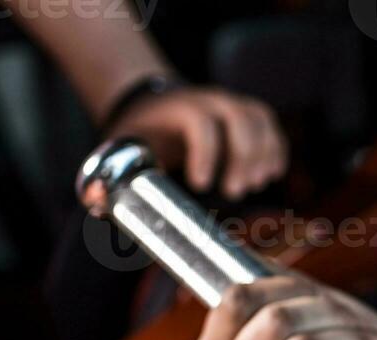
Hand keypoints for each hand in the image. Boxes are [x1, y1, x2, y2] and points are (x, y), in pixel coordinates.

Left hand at [108, 87, 287, 199]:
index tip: (202, 186)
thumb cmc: (140, 133)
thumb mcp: (123, 145)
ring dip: (264, 155)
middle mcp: (209, 100)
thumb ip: (113, 172)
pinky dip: (276, 152)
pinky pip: (272, 128)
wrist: (153, 105)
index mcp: (177, 107)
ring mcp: (232, 104)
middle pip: (240, 119)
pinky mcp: (249, 115)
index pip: (200, 122)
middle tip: (235, 191)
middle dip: (243, 158)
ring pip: (261, 120)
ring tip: (255, 185)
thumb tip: (99, 202)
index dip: (206, 154)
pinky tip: (270, 174)